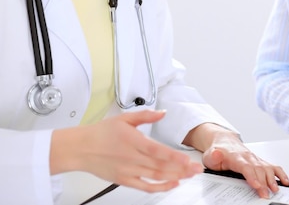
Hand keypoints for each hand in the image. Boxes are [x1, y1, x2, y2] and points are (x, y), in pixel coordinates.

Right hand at [51, 110, 202, 192]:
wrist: (80, 148)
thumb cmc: (100, 133)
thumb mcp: (124, 118)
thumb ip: (146, 115)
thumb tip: (162, 113)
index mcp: (134, 141)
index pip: (157, 151)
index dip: (174, 157)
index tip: (188, 159)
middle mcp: (132, 158)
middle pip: (161, 166)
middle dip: (182, 168)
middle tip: (197, 168)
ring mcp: (129, 171)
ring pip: (156, 176)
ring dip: (175, 177)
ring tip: (190, 175)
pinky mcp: (124, 180)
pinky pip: (145, 186)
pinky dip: (160, 187)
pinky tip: (172, 184)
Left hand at [184, 123, 288, 198]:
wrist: (225, 142)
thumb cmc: (219, 151)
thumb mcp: (210, 155)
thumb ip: (213, 156)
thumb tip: (216, 154)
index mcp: (236, 157)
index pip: (246, 167)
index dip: (252, 176)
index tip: (257, 186)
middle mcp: (248, 157)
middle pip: (259, 169)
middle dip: (264, 182)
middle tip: (266, 195)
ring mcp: (256, 159)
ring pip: (267, 168)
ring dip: (272, 179)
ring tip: (275, 190)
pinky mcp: (261, 161)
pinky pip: (273, 166)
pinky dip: (280, 174)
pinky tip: (285, 181)